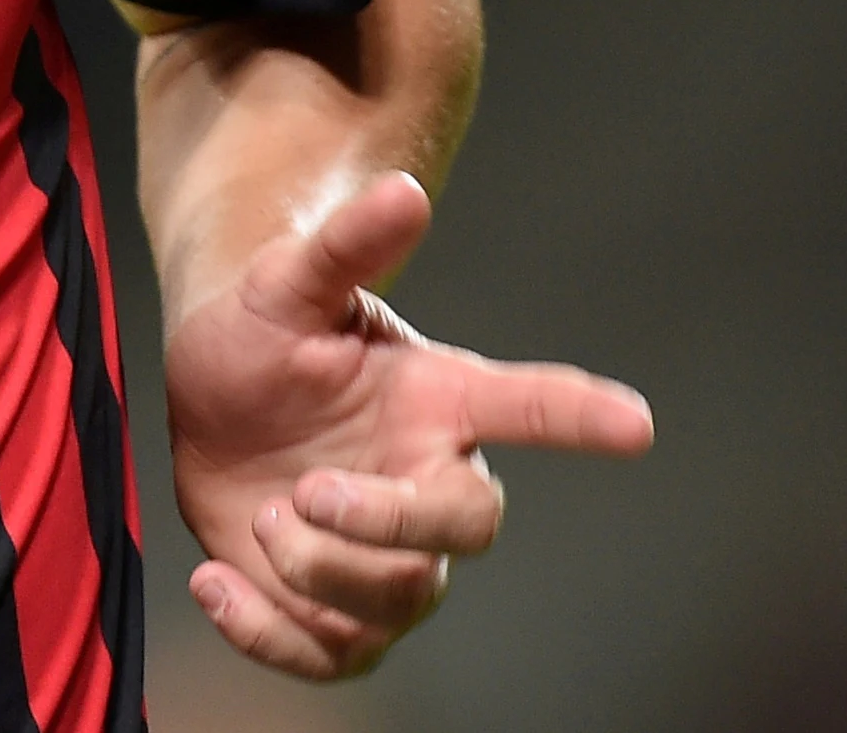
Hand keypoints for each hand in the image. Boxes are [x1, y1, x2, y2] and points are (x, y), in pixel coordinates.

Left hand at [161, 172, 651, 679]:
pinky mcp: (333, 613)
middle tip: (308, 493)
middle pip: (467, 526)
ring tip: (259, 519)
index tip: (636, 424)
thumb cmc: (265, 333)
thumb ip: (342, 245)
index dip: (581, 416)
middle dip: (391, 523)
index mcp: (438, 401)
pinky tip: (215, 586)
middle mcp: (428, 482)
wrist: (210, 395)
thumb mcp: (284, 283)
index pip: (528, 405)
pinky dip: (269, 636)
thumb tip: (399, 189)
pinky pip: (330, 658)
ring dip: (321, 573)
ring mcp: (389, 557)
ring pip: (399, 601)